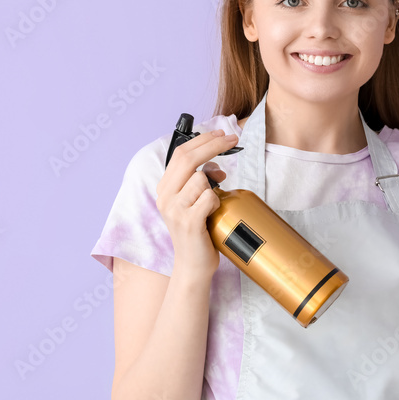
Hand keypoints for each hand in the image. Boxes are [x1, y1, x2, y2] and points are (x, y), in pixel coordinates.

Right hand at [155, 129, 237, 277]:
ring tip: (213, 203)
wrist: (192, 265)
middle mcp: (165, 197)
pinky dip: (216, 202)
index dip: (202, 139)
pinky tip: (213, 214)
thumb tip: (216, 167)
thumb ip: (200, 182)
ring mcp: (175, 210)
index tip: (222, 134)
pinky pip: (209, 198)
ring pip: (201, 179)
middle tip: (233, 139)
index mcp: (165, 189)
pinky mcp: (188, 222)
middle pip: (188, 158)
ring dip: (215, 185)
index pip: (180, 153)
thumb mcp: (194, 202)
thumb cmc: (199, 232)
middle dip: (214, 144)